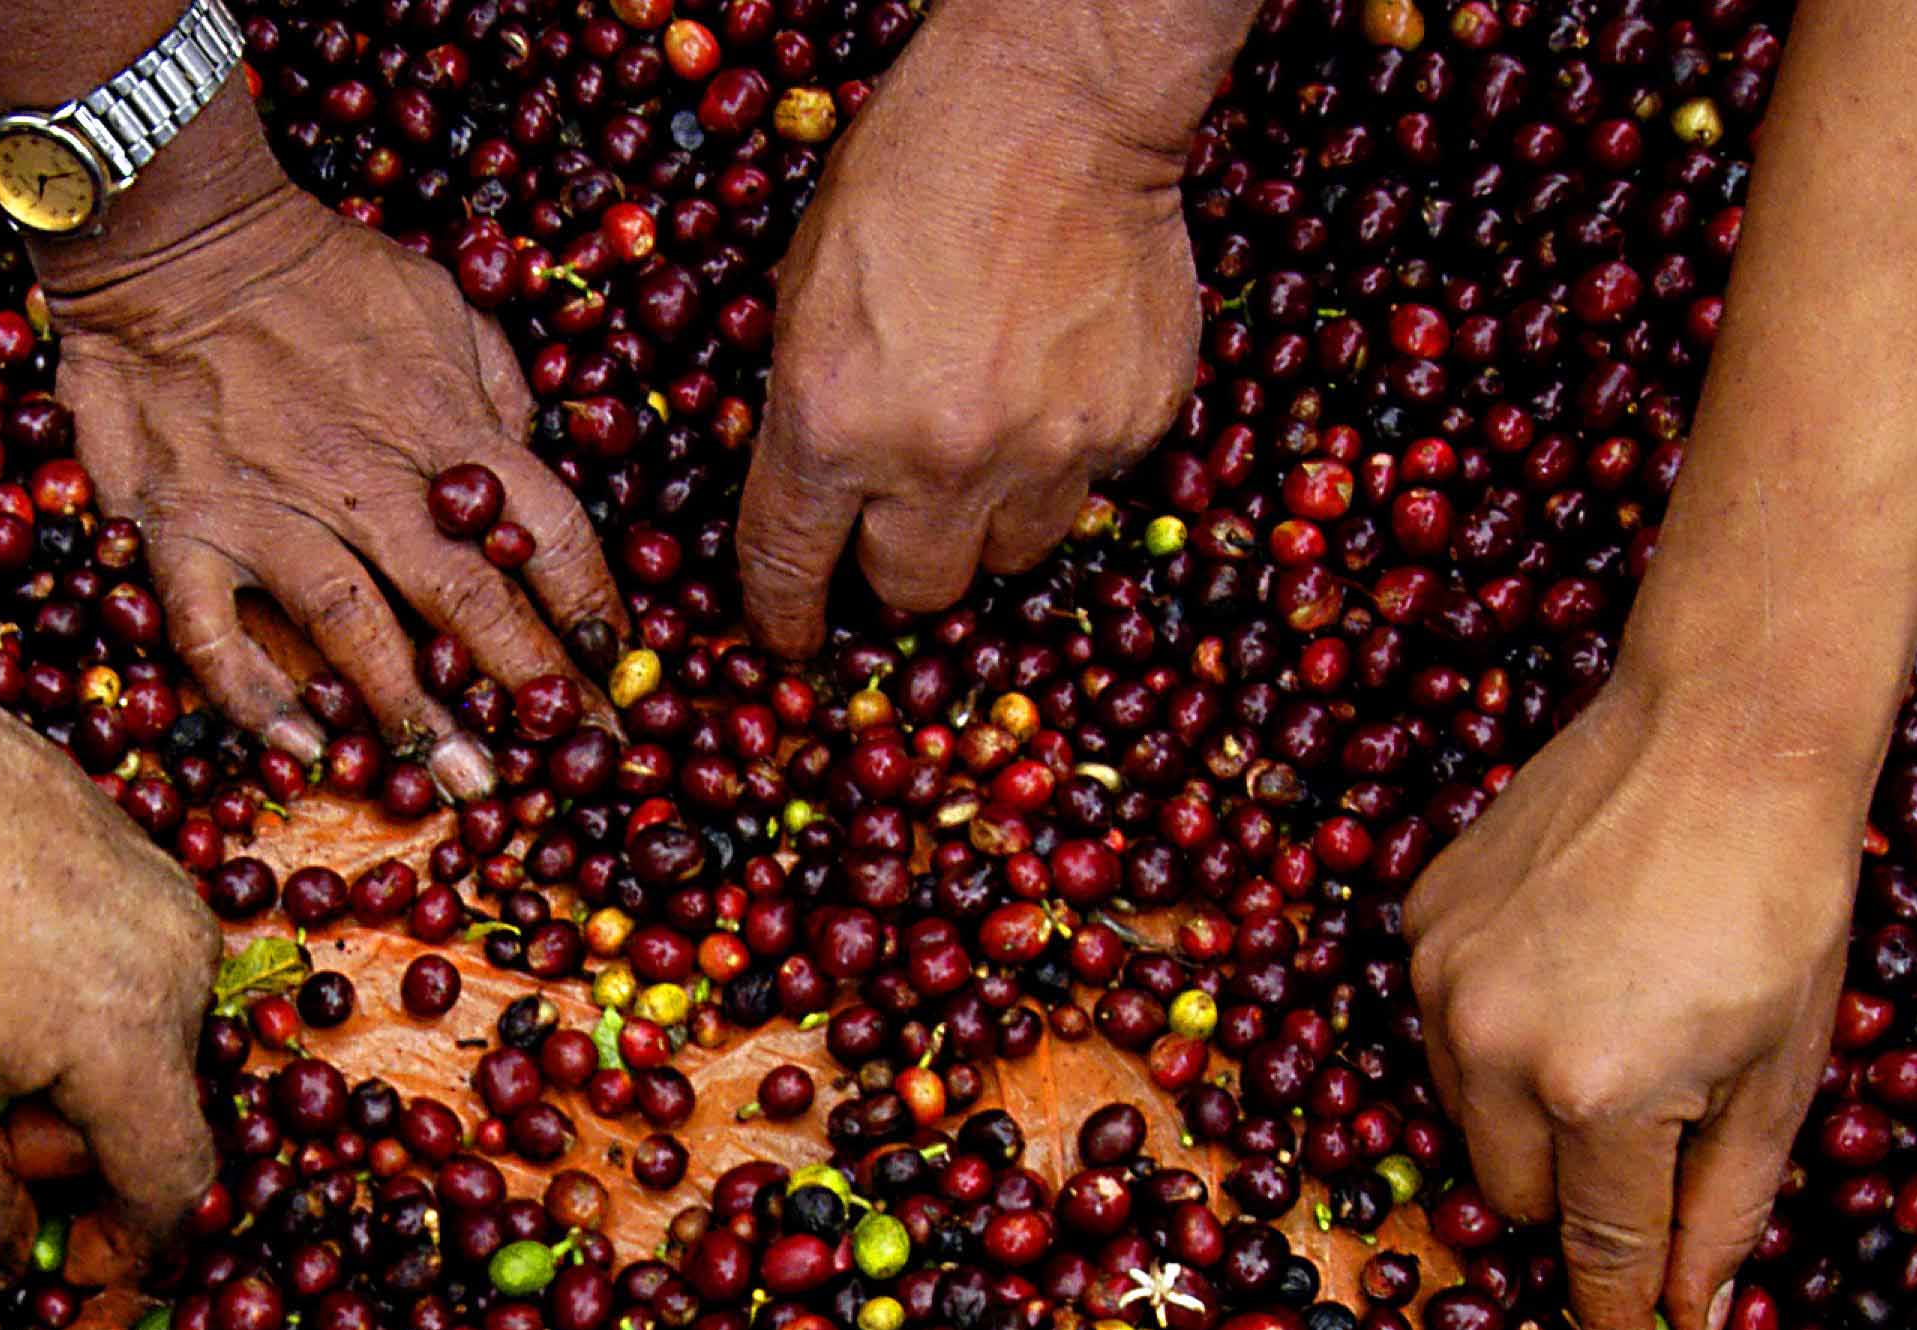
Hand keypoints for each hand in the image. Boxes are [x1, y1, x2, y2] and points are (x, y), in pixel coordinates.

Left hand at [0, 678, 226, 1272]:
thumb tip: (9, 1266)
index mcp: (128, 1042)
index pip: (175, 1189)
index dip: (131, 1248)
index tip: (71, 1261)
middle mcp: (182, 973)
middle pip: (164, 1117)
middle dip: (85, 1155)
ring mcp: (177, 908)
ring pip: (155, 1047)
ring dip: (85, 1081)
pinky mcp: (155, 864)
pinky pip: (145, 976)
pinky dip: (89, 1010)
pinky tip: (1, 980)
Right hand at [47, 182, 624, 787]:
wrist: (175, 244)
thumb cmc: (316, 272)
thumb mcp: (441, 304)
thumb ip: (493, 390)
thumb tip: (527, 461)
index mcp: (443, 424)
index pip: (547, 530)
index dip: (594, 606)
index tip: (620, 666)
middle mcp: (366, 482)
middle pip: (469, 601)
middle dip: (528, 688)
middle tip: (570, 757)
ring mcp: (270, 514)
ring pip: (355, 634)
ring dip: (414, 718)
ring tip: (462, 786)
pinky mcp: (184, 533)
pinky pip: (217, 639)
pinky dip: (258, 704)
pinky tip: (304, 754)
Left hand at [735, 10, 1208, 654]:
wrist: (1059, 103)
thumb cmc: (914, 173)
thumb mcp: (807, 292)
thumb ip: (808, 410)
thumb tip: (813, 497)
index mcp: (832, 424)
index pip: (791, 565)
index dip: (785, 614)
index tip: (789, 639)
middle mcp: (938, 460)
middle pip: (917, 589)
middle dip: (903, 560)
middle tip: (909, 508)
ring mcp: (1047, 451)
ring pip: (1015, 551)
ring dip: (994, 513)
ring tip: (996, 427)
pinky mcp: (1130, 425)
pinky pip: (1091, 483)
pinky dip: (1070, 450)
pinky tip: (1058, 374)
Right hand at [1403, 665, 1866, 1329]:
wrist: (1724, 725)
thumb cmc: (1785, 896)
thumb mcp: (1783, 1069)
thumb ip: (1728, 1205)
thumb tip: (1693, 1320)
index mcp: (1602, 1095)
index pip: (1599, 1256)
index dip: (1618, 1326)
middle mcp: (1496, 1048)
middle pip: (1514, 1197)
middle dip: (1579, 1192)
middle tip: (1650, 1129)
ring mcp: (1443, 982)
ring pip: (1466, 1119)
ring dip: (1530, 1112)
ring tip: (1612, 1032)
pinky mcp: (1419, 923)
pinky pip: (1442, 1027)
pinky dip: (1499, 1028)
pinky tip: (1572, 966)